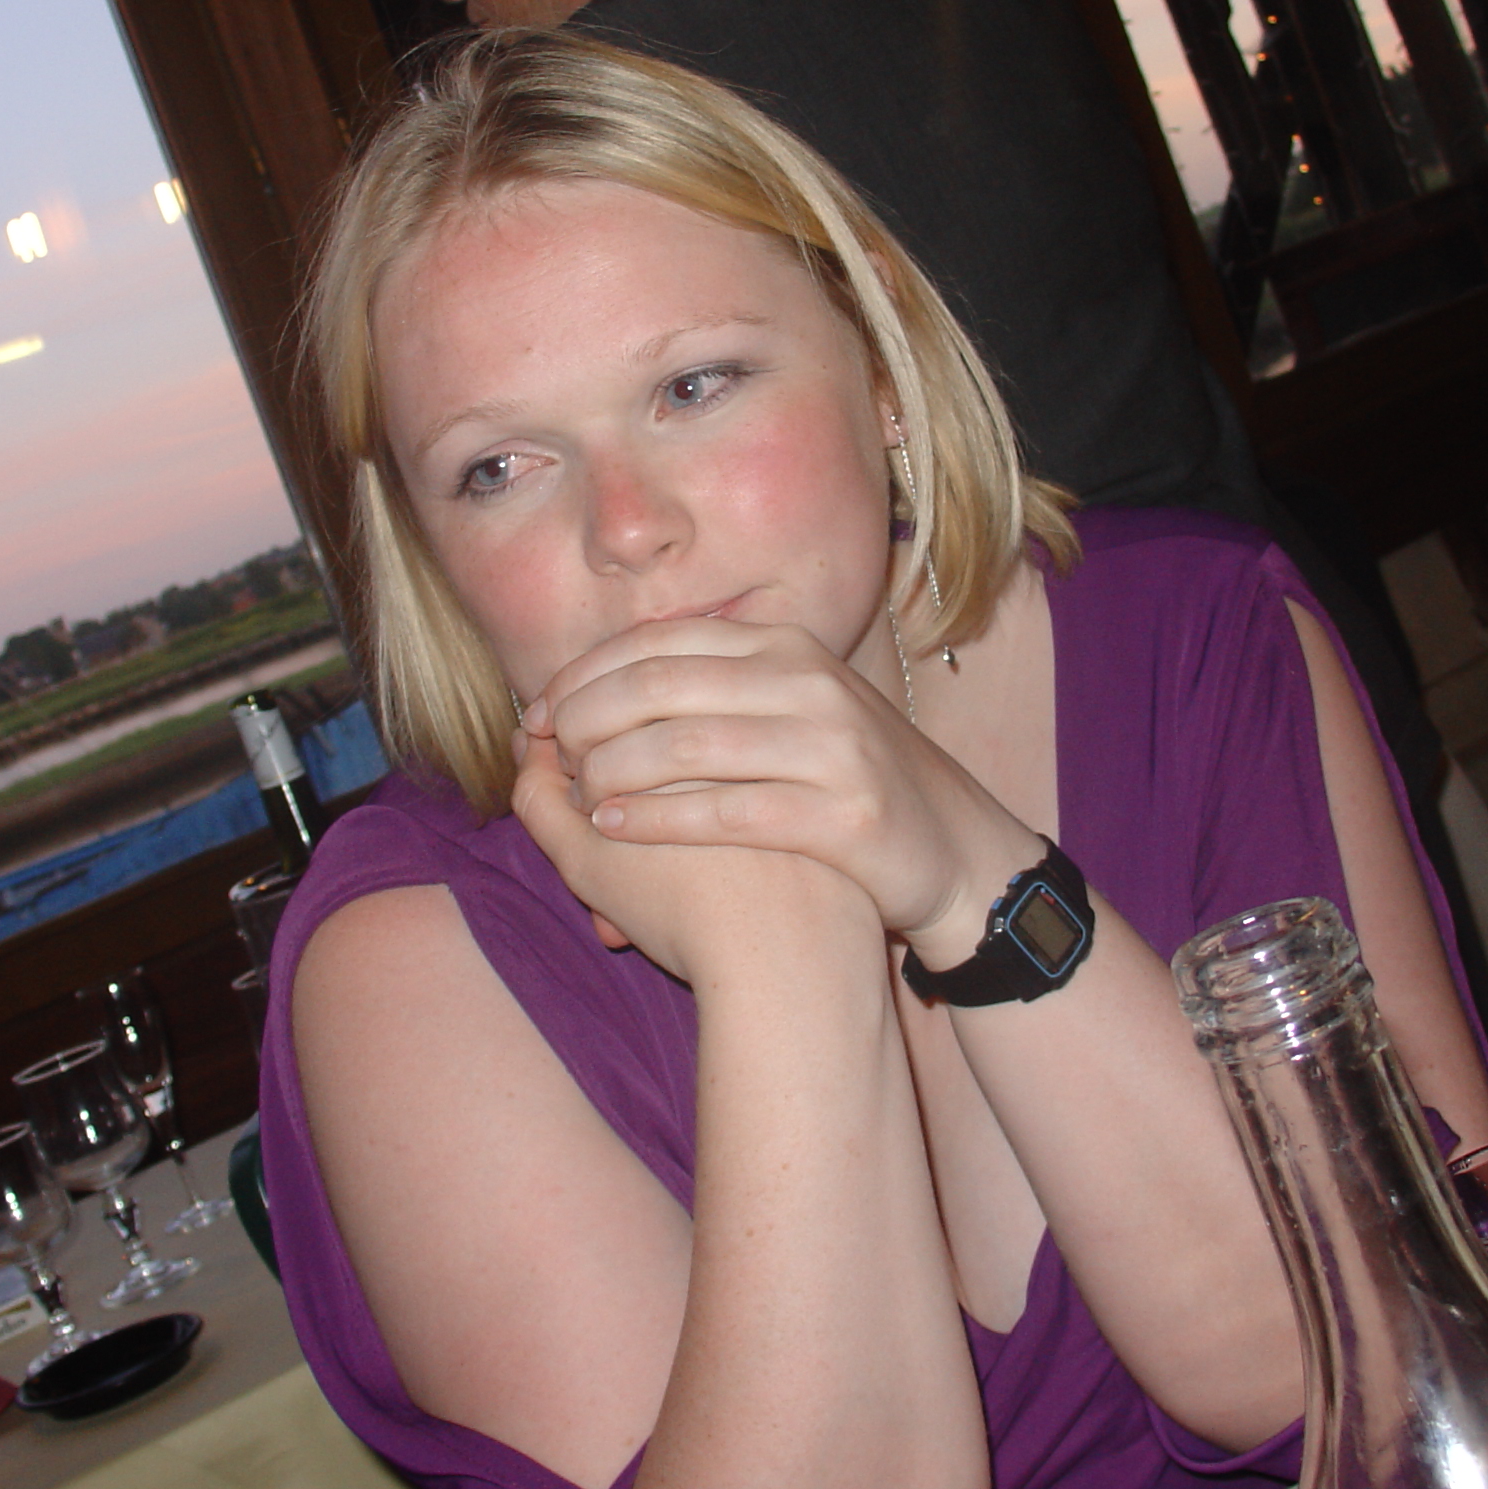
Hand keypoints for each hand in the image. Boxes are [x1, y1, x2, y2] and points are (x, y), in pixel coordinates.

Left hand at [524, 618, 1040, 955]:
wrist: (950, 846)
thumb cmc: (845, 778)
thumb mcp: (790, 706)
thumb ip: (712, 687)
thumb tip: (600, 686)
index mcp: (786, 646)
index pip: (659, 642)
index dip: (585, 673)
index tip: (536, 710)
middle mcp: (807, 683)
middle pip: (661, 685)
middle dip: (586, 717)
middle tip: (544, 751)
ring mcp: (831, 747)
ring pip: (686, 747)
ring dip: (611, 769)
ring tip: (572, 792)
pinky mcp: (844, 814)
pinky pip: (725, 812)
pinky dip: (655, 818)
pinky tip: (611, 827)